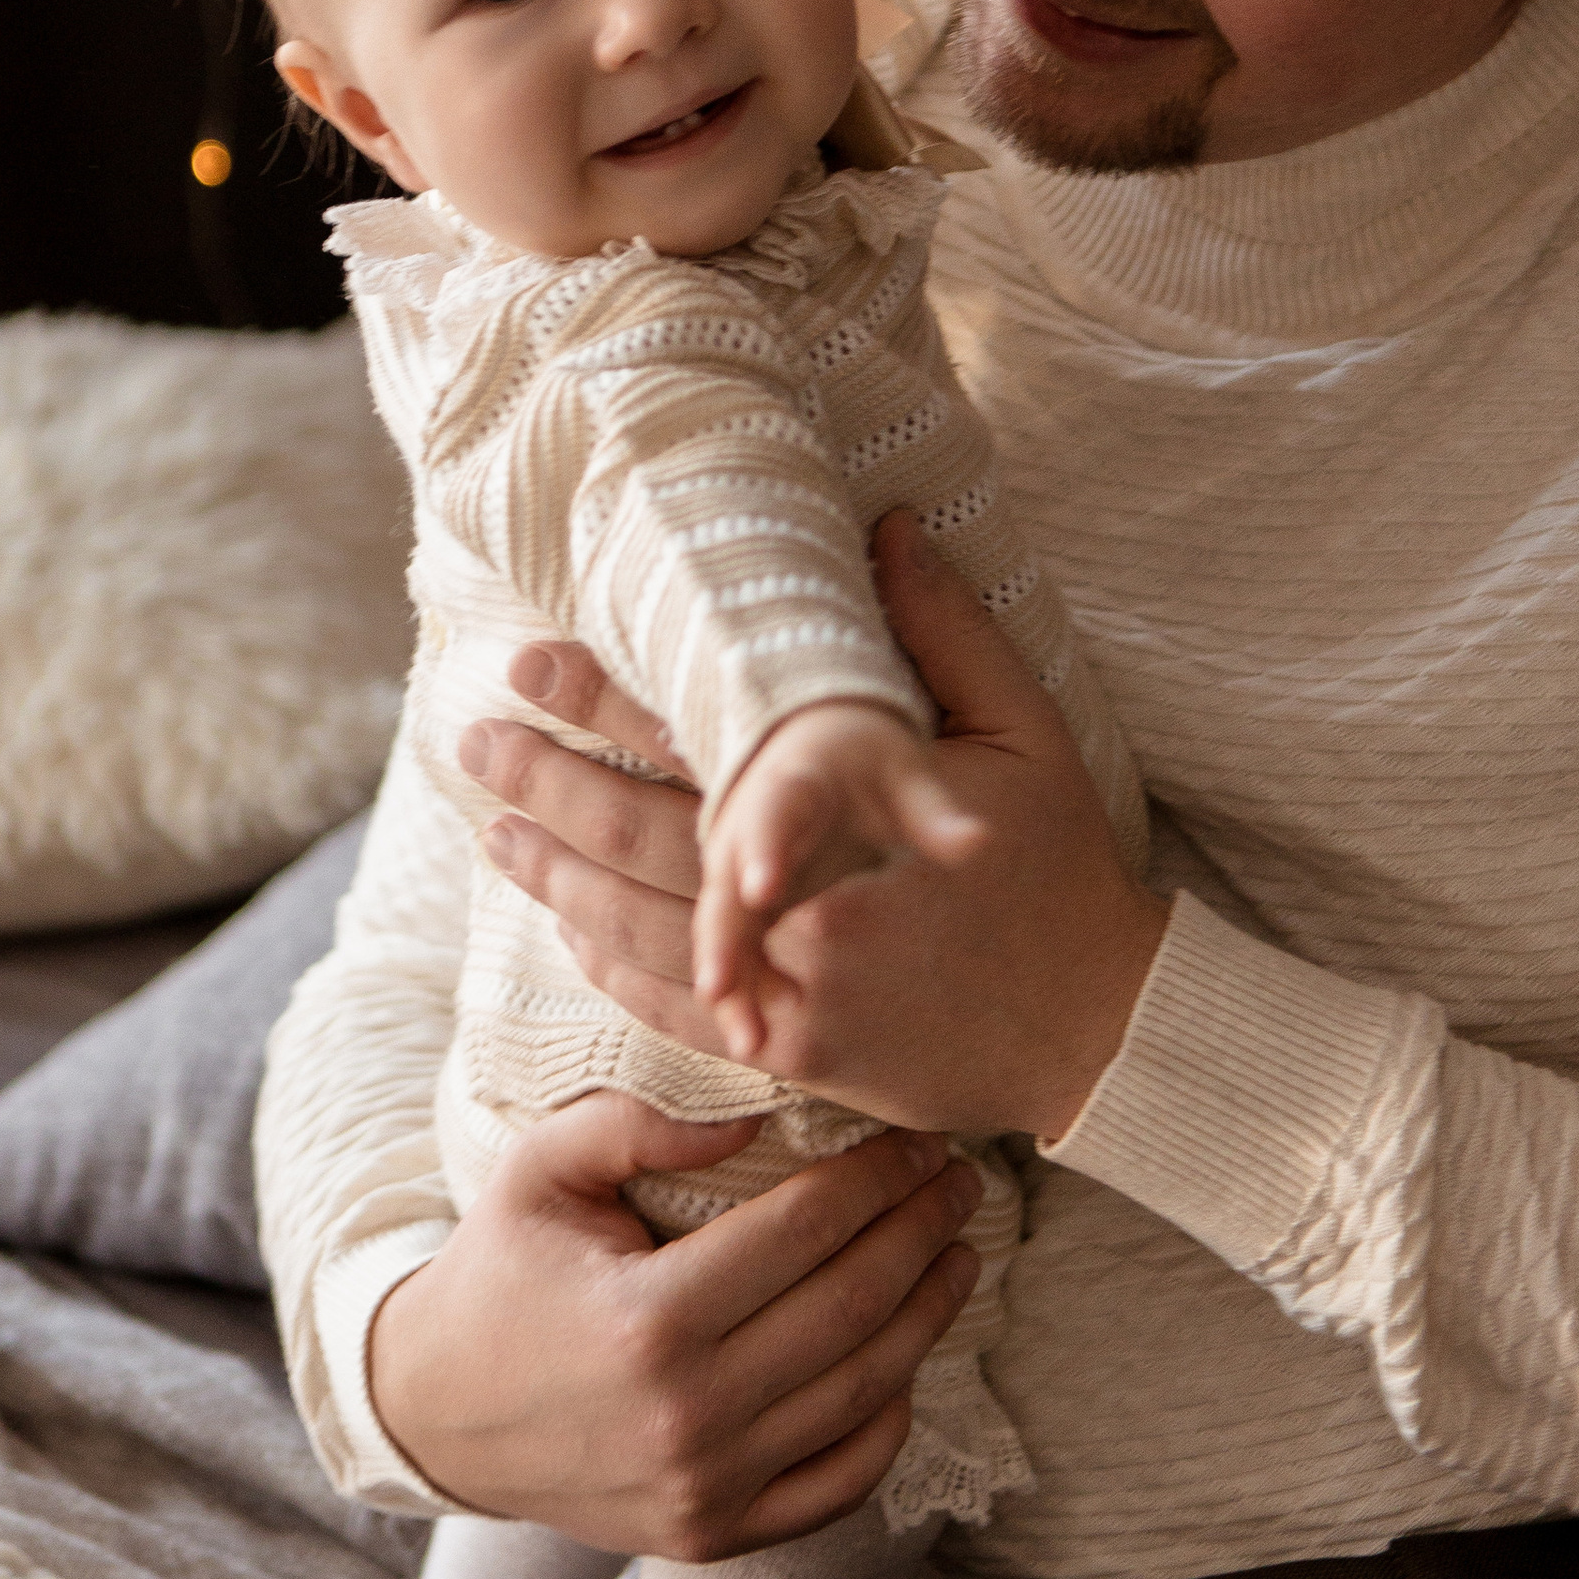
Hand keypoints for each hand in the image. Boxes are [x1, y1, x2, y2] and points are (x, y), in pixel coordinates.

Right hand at [367, 1091, 984, 1555]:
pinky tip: (908, 1361)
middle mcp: (690, 1414)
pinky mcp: (716, 1534)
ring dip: (928, 1316)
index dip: (878, 1178)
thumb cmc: (499, 1277)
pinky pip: (839, 1483)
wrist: (438, 1418)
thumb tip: (757, 1118)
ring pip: (864, 1392)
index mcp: (650, 1320)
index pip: (805, 1231)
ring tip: (955, 1253)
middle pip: (853, 1307)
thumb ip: (637, 1124)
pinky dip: (889, 1421)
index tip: (918, 1140)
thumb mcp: (540, 1173)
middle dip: (921, 1231)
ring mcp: (709, 1486)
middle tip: (959, 1183)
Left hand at [461, 513, 1169, 1137]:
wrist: (1102, 1029)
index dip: (612, 699)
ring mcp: (791, 988)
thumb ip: (947, 634)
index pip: (705, 741)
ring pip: (640, 928)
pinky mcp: (794, 1051)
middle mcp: (807, 903)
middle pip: (648, 837)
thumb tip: (886, 527)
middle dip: (554, 783)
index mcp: (854, 815)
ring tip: (494, 832)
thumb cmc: (1066, 872)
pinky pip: (675, 1009)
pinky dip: (613, 969)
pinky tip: (567, 927)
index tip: (536, 658)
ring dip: (559, 875)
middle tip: (476, 739)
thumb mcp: (1025, 736)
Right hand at [696, 701, 986, 1063]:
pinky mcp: (744, 907)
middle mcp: (748, 832)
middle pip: (726, 889)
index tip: (763, 889)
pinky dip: (740, 995)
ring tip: (747, 1045)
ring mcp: (738, 873)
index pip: (774, 816)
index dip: (765, 850)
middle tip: (719, 990)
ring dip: (727, 986)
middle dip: (723, 942)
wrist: (820, 746)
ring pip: (722, 932)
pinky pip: (734, 954)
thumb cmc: (869, 764)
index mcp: (793, 787)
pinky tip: (758, 1045)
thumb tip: (980, 842)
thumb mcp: (903, 773)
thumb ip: (934, 812)